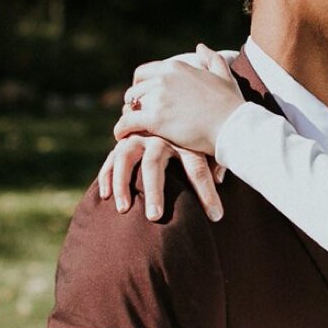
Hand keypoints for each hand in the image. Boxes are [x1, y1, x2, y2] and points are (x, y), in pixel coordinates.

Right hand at [99, 136, 225, 222]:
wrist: (170, 110)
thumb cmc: (194, 138)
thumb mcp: (207, 146)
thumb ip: (214, 162)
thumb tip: (221, 179)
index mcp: (185, 141)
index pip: (197, 168)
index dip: (207, 193)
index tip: (216, 216)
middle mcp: (158, 137)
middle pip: (154, 164)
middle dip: (154, 191)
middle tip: (155, 217)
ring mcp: (137, 138)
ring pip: (126, 158)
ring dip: (123, 184)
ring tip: (124, 210)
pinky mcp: (123, 143)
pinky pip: (111, 159)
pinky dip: (107, 177)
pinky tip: (106, 197)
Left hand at [115, 46, 243, 157]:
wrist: (232, 126)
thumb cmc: (231, 104)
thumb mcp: (224, 75)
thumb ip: (212, 59)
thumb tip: (200, 47)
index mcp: (176, 67)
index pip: (144, 72)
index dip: (140, 86)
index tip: (143, 99)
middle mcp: (163, 78)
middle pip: (135, 90)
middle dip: (134, 103)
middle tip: (136, 116)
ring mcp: (158, 98)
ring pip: (130, 105)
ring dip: (128, 116)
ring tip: (129, 128)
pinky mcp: (156, 119)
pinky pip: (128, 121)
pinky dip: (121, 129)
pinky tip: (120, 136)